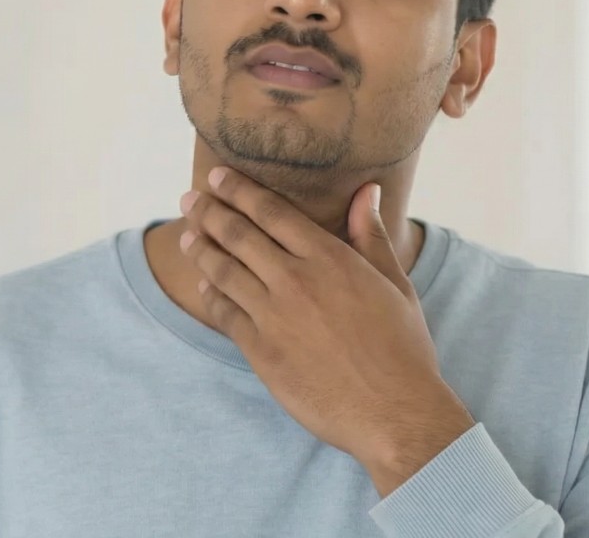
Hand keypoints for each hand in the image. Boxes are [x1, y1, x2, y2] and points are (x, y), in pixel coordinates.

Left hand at [178, 166, 475, 496]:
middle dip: (209, 212)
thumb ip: (372, 235)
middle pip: (238, 235)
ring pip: (223, 271)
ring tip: (187, 235)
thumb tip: (367, 190)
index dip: (239, 190)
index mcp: (329, 258)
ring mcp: (274, 316)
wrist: (394, 411)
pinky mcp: (262, 351)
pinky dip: (210, 295)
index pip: (271, 212)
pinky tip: (203, 284)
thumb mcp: (394, 283)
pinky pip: (225, 314)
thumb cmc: (402, 348)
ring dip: (201, 248)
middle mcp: (295, 280)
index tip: (218, 176)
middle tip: (190, 198)